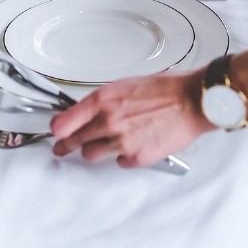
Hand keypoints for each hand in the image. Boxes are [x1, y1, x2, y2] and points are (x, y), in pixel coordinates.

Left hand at [51, 71, 213, 167]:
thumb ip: (105, 101)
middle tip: (62, 148)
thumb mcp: (126, 85)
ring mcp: (121, 142)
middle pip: (75, 141)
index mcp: (103, 100)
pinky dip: (122, 155)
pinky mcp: (136, 157)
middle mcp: (108, 122)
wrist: (192, 102)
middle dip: (66, 145)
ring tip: (103, 145)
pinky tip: (131, 145)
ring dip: (94, 150)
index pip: (64, 121)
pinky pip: (119, 162)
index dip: (57, 129)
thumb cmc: (166, 90)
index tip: (56, 132)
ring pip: (92, 155)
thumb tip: (91, 111)